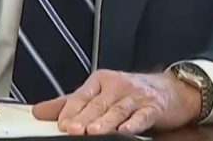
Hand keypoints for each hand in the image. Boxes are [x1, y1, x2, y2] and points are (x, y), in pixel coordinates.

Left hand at [32, 69, 200, 134]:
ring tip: (92, 132)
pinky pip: (142, 116)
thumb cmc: (132, 93)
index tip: (60, 124)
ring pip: (117, 110)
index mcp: (101, 81)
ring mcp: (136, 96)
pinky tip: (126, 131)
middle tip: (71, 129)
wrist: (173, 89)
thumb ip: (70, 103)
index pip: (81, 96)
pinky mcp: (153, 107)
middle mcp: (117, 86)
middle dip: (83, 118)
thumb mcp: (100, 93)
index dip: (70, 111)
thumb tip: (39, 111)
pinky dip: (134, 123)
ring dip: (105, 122)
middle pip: (97, 104)